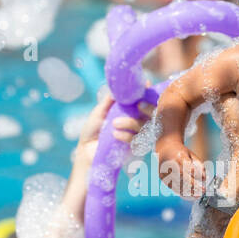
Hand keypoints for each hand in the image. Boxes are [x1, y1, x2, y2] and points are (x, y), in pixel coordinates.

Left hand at [64, 94, 155, 215]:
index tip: (147, 85)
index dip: (148, 93)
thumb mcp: (99, 113)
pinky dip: (127, 136)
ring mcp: (136, 135)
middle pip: (152, 113)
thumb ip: (109, 101)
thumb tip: (118, 88)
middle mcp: (135, 122)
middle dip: (148, 107)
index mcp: (128, 111)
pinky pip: (137, 140)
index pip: (143, 100)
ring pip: (145, 126)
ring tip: (115, 124)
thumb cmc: (92, 132)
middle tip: (138, 104)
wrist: (86, 152)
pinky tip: (115, 135)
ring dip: (131, 122)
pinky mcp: (133, 148)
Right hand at [159, 143, 207, 198]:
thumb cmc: (181, 153)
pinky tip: (189, 194)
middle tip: (202, 191)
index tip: (203, 181)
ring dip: (188, 190)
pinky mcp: (162, 176)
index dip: (195, 174)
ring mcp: (165, 170)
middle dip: (193, 185)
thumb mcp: (192, 155)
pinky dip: (181, 191)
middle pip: (182, 176)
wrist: (165, 149)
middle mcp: (171, 163)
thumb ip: (199, 165)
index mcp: (179, 155)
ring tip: (197, 195)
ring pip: (177, 183)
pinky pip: (172, 186)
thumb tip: (204, 178)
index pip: (187, 166)